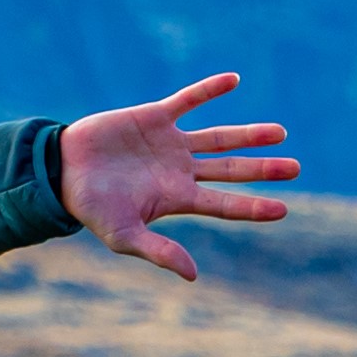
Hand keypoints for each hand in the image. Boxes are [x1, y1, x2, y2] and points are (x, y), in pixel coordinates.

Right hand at [60, 74, 296, 280]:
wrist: (60, 171)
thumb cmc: (90, 208)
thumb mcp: (124, 236)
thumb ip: (160, 251)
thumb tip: (193, 276)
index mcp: (177, 198)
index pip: (224, 205)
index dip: (253, 207)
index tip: (284, 209)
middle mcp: (180, 170)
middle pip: (231, 170)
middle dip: (263, 169)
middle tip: (296, 168)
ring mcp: (170, 143)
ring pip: (219, 137)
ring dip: (249, 134)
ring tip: (280, 133)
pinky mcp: (155, 117)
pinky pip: (188, 100)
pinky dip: (210, 90)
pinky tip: (235, 80)